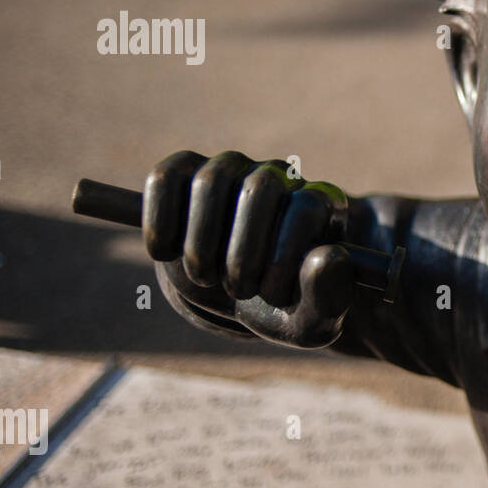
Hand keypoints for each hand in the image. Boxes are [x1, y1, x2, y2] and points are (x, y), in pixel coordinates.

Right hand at [142, 150, 354, 347]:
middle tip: (238, 291)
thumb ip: (326, 296)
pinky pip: (165, 178)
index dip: (284, 256)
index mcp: (321, 203)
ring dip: (201, 241)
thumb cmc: (281, 306)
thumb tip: (328, 257)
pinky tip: (165, 253)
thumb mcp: (309, 319)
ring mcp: (231, 169)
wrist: (240, 297)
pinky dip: (159, 218)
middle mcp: (278, 175)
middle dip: (242, 252)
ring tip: (205, 277)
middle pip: (260, 189)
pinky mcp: (186, 173)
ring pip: (210, 182)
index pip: (305, 208)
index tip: (271, 296)